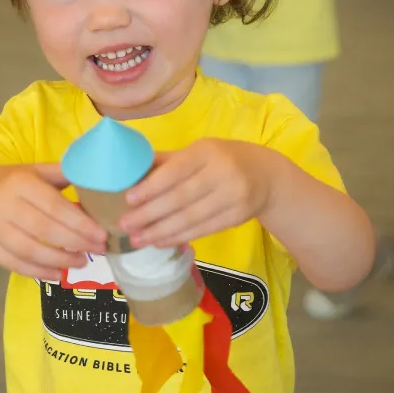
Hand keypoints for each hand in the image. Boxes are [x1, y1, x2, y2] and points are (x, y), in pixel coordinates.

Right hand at [0, 164, 106, 279]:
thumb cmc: (13, 183)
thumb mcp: (36, 171)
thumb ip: (63, 175)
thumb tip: (97, 181)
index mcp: (21, 183)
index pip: (55, 207)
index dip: (80, 224)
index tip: (101, 235)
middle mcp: (4, 205)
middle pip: (44, 230)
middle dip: (75, 243)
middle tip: (97, 250)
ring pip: (30, 251)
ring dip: (59, 260)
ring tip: (81, 262)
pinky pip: (14, 264)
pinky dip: (38, 272)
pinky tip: (58, 273)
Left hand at [119, 140, 273, 247]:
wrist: (267, 176)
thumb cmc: (224, 159)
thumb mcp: (200, 151)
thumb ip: (168, 160)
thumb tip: (132, 170)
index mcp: (207, 151)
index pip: (176, 170)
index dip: (152, 186)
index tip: (129, 199)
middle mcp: (222, 173)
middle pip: (181, 198)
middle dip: (150, 214)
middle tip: (126, 225)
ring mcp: (232, 197)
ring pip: (190, 218)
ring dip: (160, 231)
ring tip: (137, 239)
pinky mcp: (237, 218)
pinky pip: (202, 230)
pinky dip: (179, 237)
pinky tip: (159, 241)